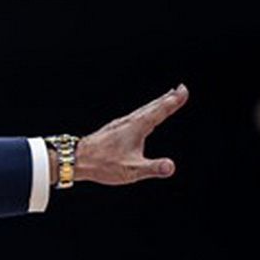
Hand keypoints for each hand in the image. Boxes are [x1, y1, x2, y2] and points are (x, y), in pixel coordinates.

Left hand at [73, 84, 187, 185]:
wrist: (75, 160)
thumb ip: (152, 168)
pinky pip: (134, 116)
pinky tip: (142, 116)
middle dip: (167, 98)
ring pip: (142, 110)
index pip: (159, 111)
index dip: (173, 101)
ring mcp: (119, 125)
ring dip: (156, 103)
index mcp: (136, 128)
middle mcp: (128, 122)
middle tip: (180, 88)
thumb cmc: (102, 165)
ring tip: (166, 98)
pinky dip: (144, 111)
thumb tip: (171, 167)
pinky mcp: (112, 130)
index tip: (184, 90)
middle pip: (152, 107)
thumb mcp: (131, 170)